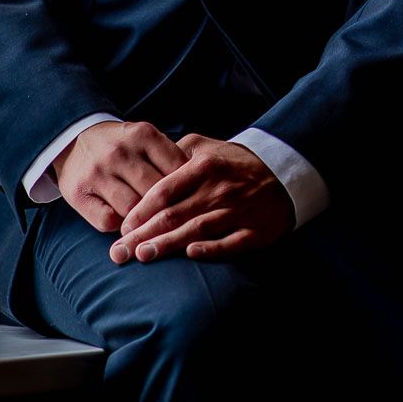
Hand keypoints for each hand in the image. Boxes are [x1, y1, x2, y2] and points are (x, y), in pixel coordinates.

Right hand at [53, 120, 188, 234]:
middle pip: (156, 192)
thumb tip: (198, 189)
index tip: (195, 201)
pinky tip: (126, 224)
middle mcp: (119, 152)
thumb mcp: (146, 139)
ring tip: (152, 226)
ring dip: (143, 222)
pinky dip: (120, 226)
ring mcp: (97, 173)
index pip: (177, 168)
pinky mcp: (78, 194)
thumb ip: (169, 158)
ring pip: (132, 209)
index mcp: (143, 135)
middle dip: (168, 209)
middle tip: (177, 221)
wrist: (75, 139)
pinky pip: (107, 221)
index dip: (188, 188)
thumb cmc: (122, 145)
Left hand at [108, 133, 295, 264]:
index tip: (121, 227)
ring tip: (143, 255)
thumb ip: (174, 152)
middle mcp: (219, 189)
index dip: (140, 211)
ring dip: (169, 244)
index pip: (163, 191)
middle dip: (143, 235)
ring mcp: (238, 210)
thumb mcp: (206, 146)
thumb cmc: (235, 163)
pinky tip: (191, 254)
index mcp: (204, 167)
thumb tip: (143, 165)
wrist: (283, 173)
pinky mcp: (255, 231)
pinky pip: (231, 242)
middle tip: (119, 252)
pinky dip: (212, 248)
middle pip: (174, 215)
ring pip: (197, 229)